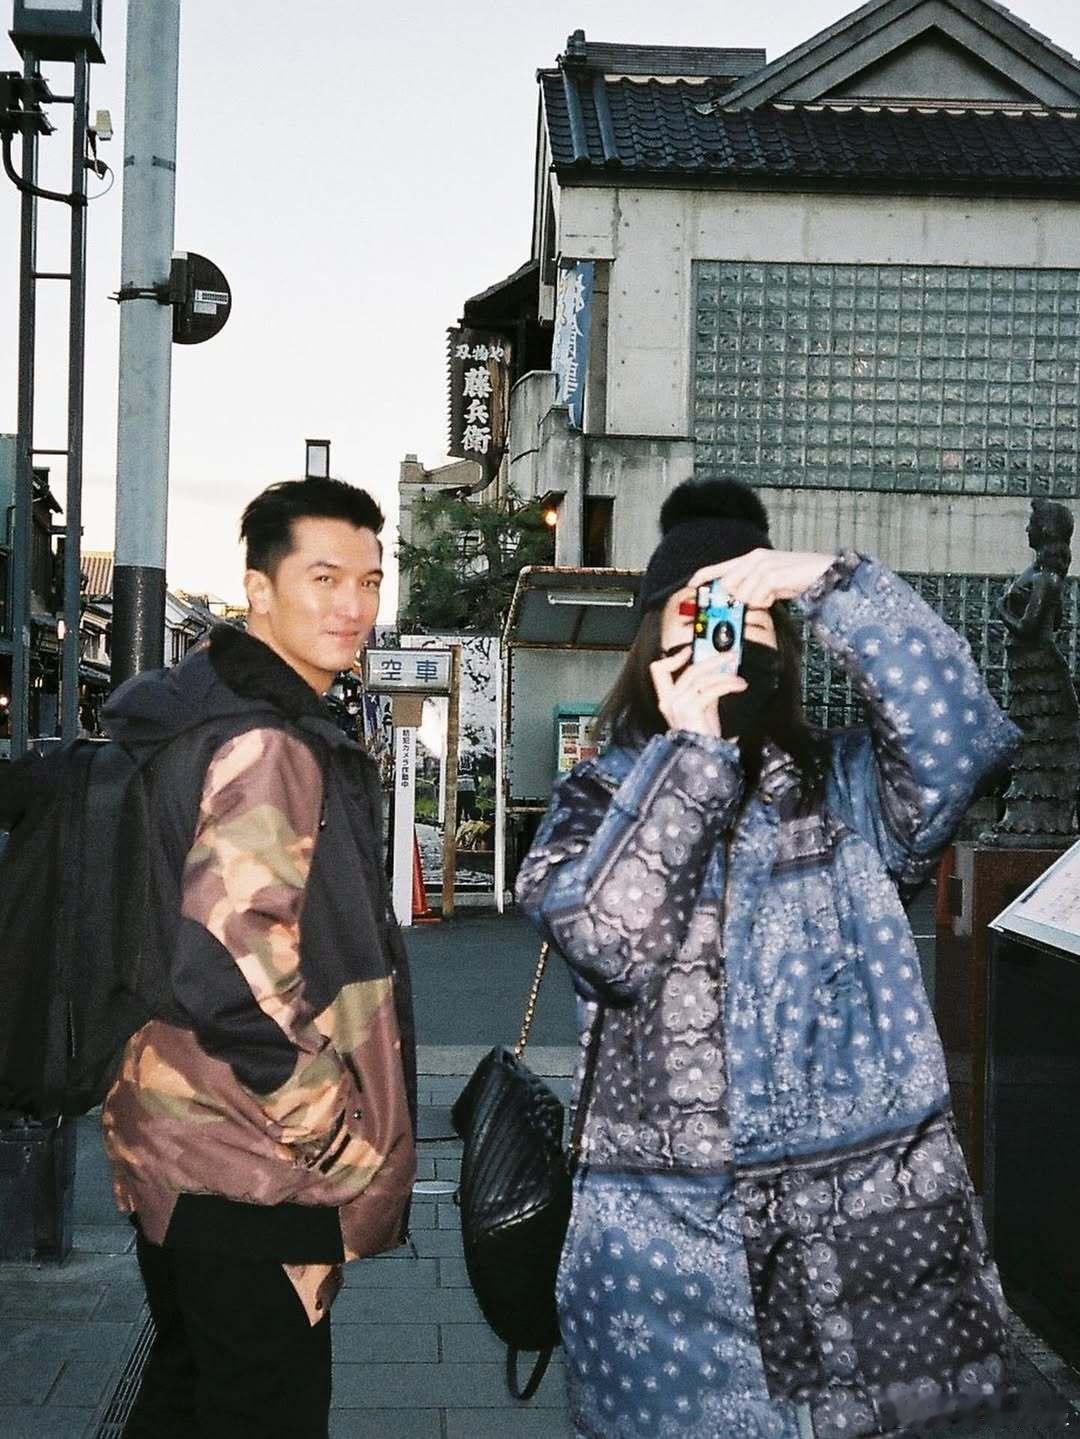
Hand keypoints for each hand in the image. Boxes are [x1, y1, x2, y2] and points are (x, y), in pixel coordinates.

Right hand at [650, 648, 746, 738]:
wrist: (704, 755)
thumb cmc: (702, 735)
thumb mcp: (701, 706)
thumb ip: (704, 689)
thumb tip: (717, 671)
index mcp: (667, 699)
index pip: (659, 670)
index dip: (674, 657)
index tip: (691, 650)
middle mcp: (669, 701)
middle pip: (689, 670)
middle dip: (713, 660)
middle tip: (730, 656)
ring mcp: (678, 705)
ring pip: (703, 678)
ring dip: (726, 675)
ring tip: (739, 679)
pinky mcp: (691, 709)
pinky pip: (712, 689)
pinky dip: (728, 684)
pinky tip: (738, 685)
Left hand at [687, 549, 834, 608]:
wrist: (823, 572)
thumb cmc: (797, 577)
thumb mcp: (770, 582)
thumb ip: (752, 587)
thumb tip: (737, 600)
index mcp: (751, 558)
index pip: (720, 567)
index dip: (703, 575)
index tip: (690, 584)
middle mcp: (754, 558)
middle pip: (728, 585)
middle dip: (737, 598)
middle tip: (756, 600)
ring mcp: (763, 565)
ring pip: (742, 593)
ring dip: (755, 601)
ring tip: (771, 595)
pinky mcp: (772, 574)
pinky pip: (757, 597)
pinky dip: (765, 602)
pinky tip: (776, 595)